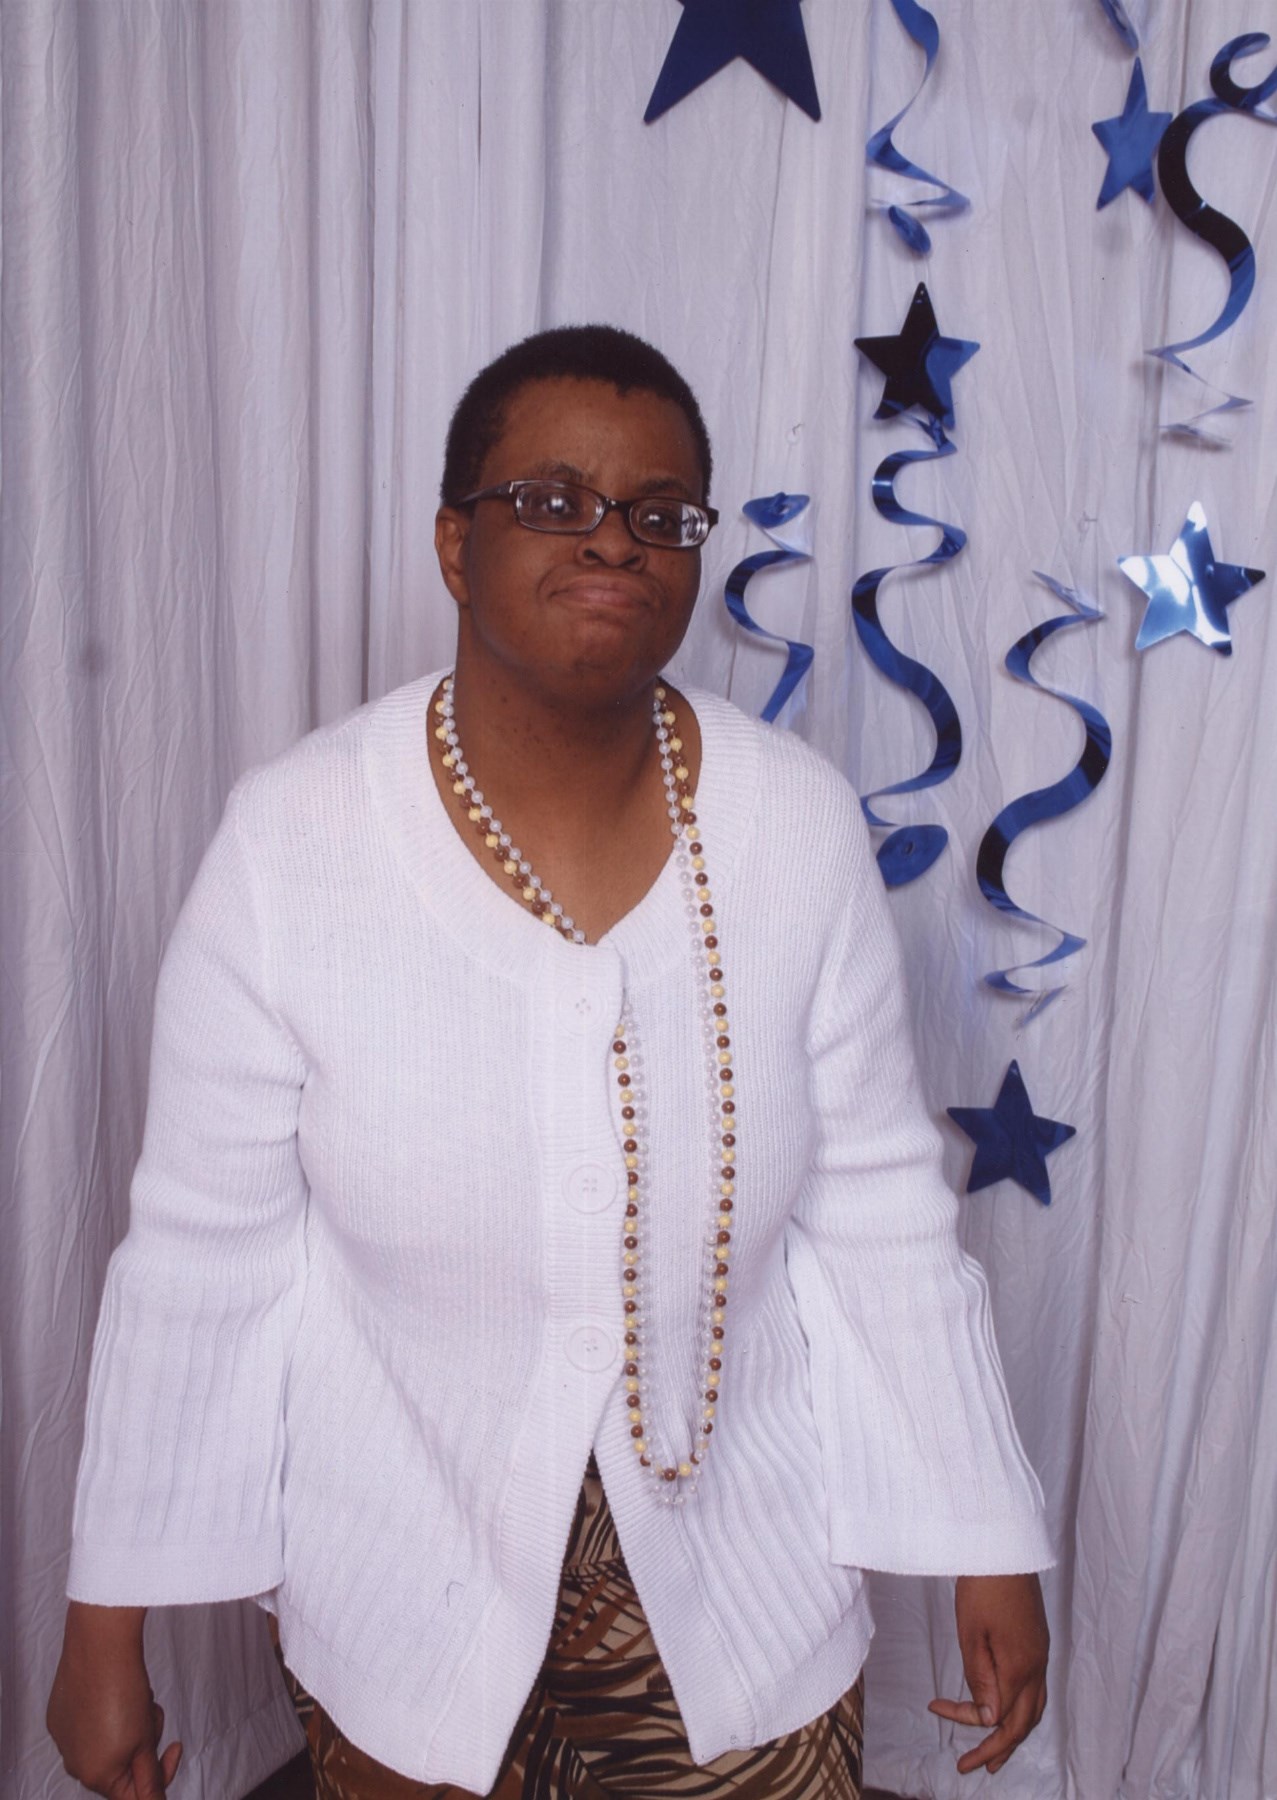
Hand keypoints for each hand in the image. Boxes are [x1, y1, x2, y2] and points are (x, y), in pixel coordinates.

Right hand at [48, 1603, 182, 1796]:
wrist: (100, 1648)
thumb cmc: (126, 1693)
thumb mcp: (145, 1741)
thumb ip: (150, 1779)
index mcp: (97, 1776)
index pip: (134, 1795)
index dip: (161, 1772)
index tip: (176, 1746)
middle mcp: (75, 1764)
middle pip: (122, 1766)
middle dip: (144, 1743)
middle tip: (150, 1713)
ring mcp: (64, 1739)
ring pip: (109, 1744)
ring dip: (130, 1726)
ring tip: (136, 1697)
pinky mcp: (59, 1716)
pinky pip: (90, 1726)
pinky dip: (107, 1713)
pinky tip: (113, 1689)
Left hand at [928, 1573, 1047, 1775]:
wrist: (1005, 1547)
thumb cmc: (983, 1587)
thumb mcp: (972, 1634)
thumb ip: (980, 1678)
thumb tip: (987, 1718)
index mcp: (1020, 1668)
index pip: (999, 1717)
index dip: (968, 1724)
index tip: (935, 1709)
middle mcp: (1037, 1666)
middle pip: (1023, 1723)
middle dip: (998, 1749)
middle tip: (973, 1767)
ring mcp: (1041, 1654)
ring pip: (1033, 1708)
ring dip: (1012, 1732)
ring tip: (994, 1751)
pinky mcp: (1038, 1642)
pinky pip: (1034, 1689)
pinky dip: (1019, 1708)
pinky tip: (1004, 1706)